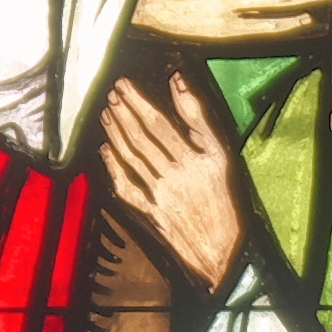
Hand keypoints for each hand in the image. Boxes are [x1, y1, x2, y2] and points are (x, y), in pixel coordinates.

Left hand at [98, 76, 244, 290]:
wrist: (223, 250)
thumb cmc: (226, 199)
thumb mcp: (223, 155)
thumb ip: (199, 118)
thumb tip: (177, 81)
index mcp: (195, 159)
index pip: (159, 124)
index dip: (137, 102)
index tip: (123, 85)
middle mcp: (174, 175)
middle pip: (141, 138)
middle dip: (122, 113)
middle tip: (110, 95)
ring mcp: (159, 195)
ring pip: (130, 158)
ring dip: (115, 134)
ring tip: (106, 114)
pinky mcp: (150, 213)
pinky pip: (126, 187)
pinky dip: (113, 168)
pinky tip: (105, 151)